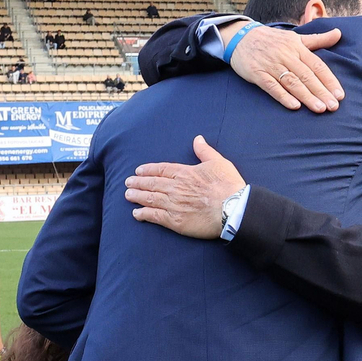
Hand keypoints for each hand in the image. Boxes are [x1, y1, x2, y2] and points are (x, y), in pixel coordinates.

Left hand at [125, 136, 245, 238]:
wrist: (233, 209)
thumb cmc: (228, 186)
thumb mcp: (218, 162)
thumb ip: (205, 151)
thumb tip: (198, 139)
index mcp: (185, 173)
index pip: (161, 169)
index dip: (148, 170)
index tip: (139, 171)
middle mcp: (175, 187)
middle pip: (151, 183)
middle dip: (138, 182)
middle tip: (128, 183)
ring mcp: (173, 204)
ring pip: (149, 198)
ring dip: (137, 196)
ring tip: (128, 195)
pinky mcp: (175, 221)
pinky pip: (154, 216)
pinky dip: (144, 214)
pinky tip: (136, 214)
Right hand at [227, 23, 343, 111]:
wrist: (240, 37)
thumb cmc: (272, 40)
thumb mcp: (295, 37)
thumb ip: (318, 39)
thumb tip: (338, 34)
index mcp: (297, 47)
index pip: (317, 65)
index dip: (329, 80)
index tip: (339, 95)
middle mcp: (286, 55)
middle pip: (306, 76)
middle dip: (321, 92)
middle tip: (333, 106)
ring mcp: (271, 65)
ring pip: (291, 82)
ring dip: (306, 96)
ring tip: (319, 109)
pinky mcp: (257, 73)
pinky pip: (271, 86)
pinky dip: (283, 96)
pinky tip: (294, 106)